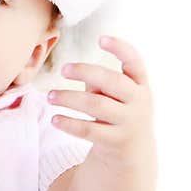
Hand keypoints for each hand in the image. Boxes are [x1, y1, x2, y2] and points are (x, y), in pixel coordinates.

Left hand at [47, 35, 153, 162]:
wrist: (134, 152)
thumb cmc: (119, 112)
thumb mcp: (117, 95)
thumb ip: (101, 82)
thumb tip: (77, 71)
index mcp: (140, 84)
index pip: (135, 62)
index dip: (120, 48)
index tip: (101, 38)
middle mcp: (139, 101)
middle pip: (113, 81)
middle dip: (86, 72)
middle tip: (63, 69)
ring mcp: (129, 122)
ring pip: (97, 105)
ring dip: (69, 98)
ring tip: (50, 96)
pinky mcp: (115, 141)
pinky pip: (89, 130)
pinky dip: (69, 123)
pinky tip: (54, 119)